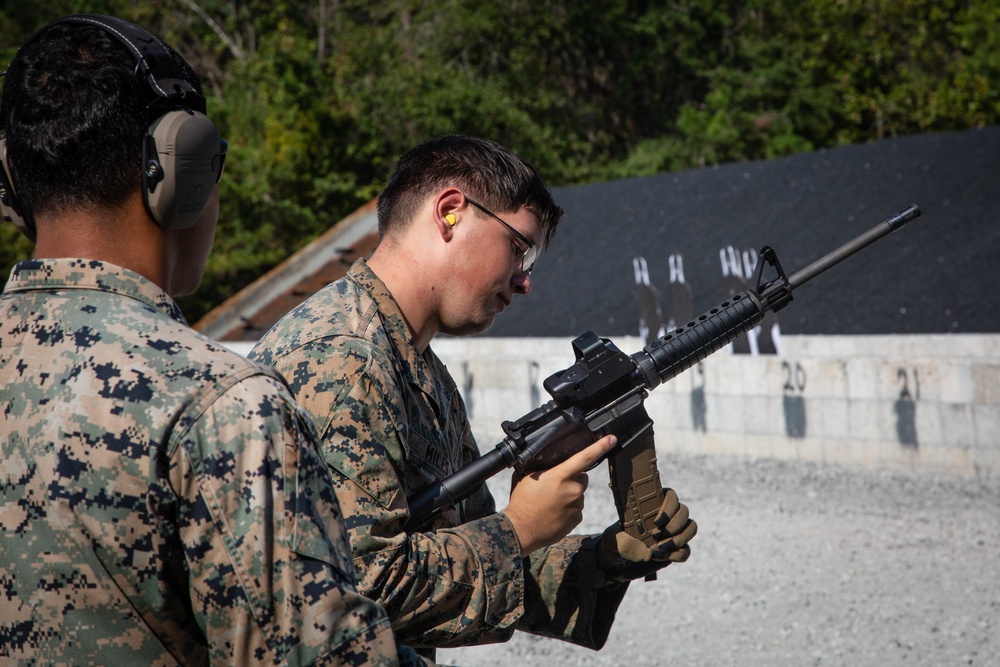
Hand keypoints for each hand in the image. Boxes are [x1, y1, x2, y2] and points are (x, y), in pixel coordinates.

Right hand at [502, 435, 616, 554]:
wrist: (521, 530)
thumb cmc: (522, 502)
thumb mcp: (526, 477)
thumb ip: (543, 467)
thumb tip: (548, 462)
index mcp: (560, 476)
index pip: (585, 457)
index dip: (600, 446)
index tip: (611, 439)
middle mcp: (573, 490)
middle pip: (581, 477)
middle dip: (571, 478)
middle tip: (553, 486)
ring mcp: (577, 506)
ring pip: (578, 494)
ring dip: (568, 495)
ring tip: (549, 502)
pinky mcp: (577, 519)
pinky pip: (576, 508)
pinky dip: (567, 509)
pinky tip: (553, 512)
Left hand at [597, 487, 696, 583]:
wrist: (618, 560)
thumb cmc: (616, 541)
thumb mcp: (613, 538)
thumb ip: (626, 543)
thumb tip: (647, 553)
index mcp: (652, 506)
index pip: (671, 496)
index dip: (669, 507)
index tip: (656, 522)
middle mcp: (666, 517)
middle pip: (684, 511)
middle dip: (674, 525)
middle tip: (657, 536)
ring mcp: (673, 532)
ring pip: (691, 528)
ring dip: (680, 538)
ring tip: (662, 548)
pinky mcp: (676, 549)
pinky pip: (686, 550)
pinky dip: (677, 554)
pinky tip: (663, 556)